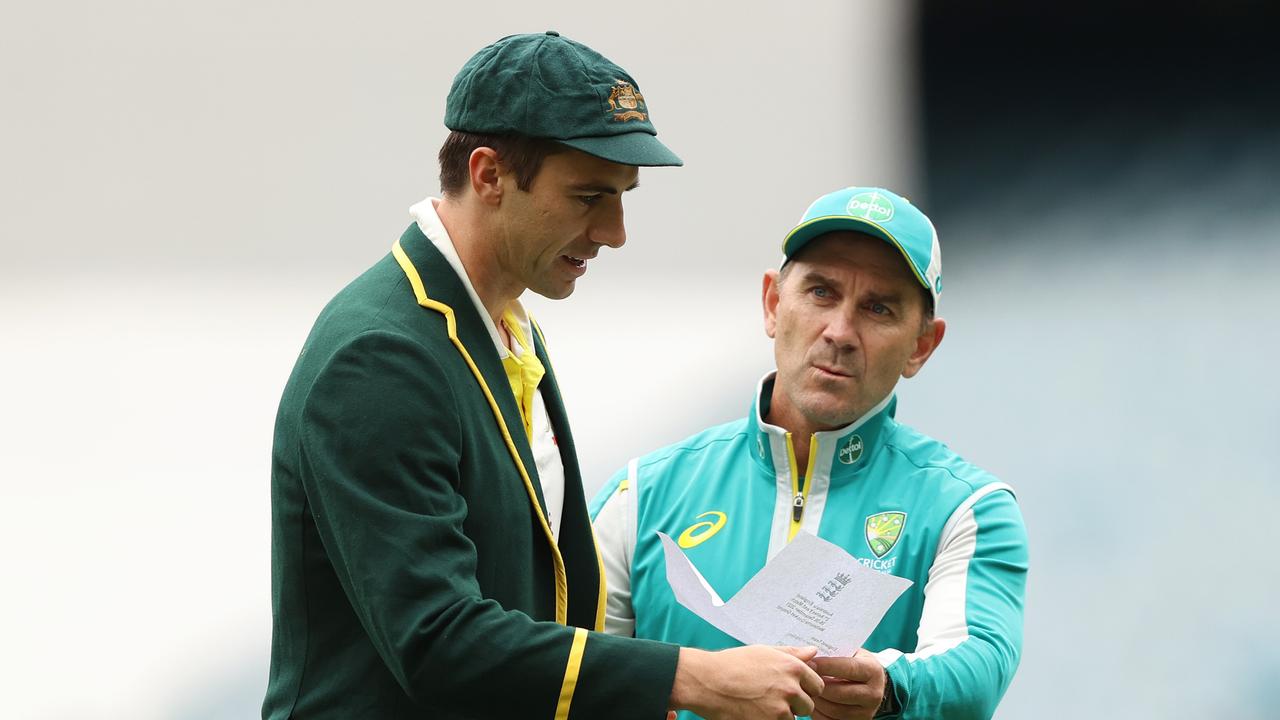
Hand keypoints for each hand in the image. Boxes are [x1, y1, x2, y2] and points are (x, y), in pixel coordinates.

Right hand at [669, 645, 824, 719]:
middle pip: (808, 705)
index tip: (792, 690)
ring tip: (759, 704)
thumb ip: (791, 653)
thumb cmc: (732, 664)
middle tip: (772, 698)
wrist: (707, 682)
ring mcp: (781, 709)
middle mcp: (790, 688)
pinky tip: (754, 712)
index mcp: (792, 667)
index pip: (817, 686)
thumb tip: (812, 652)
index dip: (805, 689)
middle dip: (795, 705)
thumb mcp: (763, 652)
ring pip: (793, 718)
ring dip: (781, 715)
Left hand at [809, 651, 887, 719]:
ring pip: (834, 709)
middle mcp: (873, 693)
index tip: (810, 663)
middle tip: (803, 678)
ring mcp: (866, 712)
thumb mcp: (850, 653)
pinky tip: (813, 702)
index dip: (826, 666)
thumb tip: (809, 655)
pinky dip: (818, 713)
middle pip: (839, 692)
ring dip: (816, 700)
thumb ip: (833, 652)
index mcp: (873, 671)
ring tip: (806, 689)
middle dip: (818, 685)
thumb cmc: (853, 663)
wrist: (869, 683)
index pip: (848, 668)